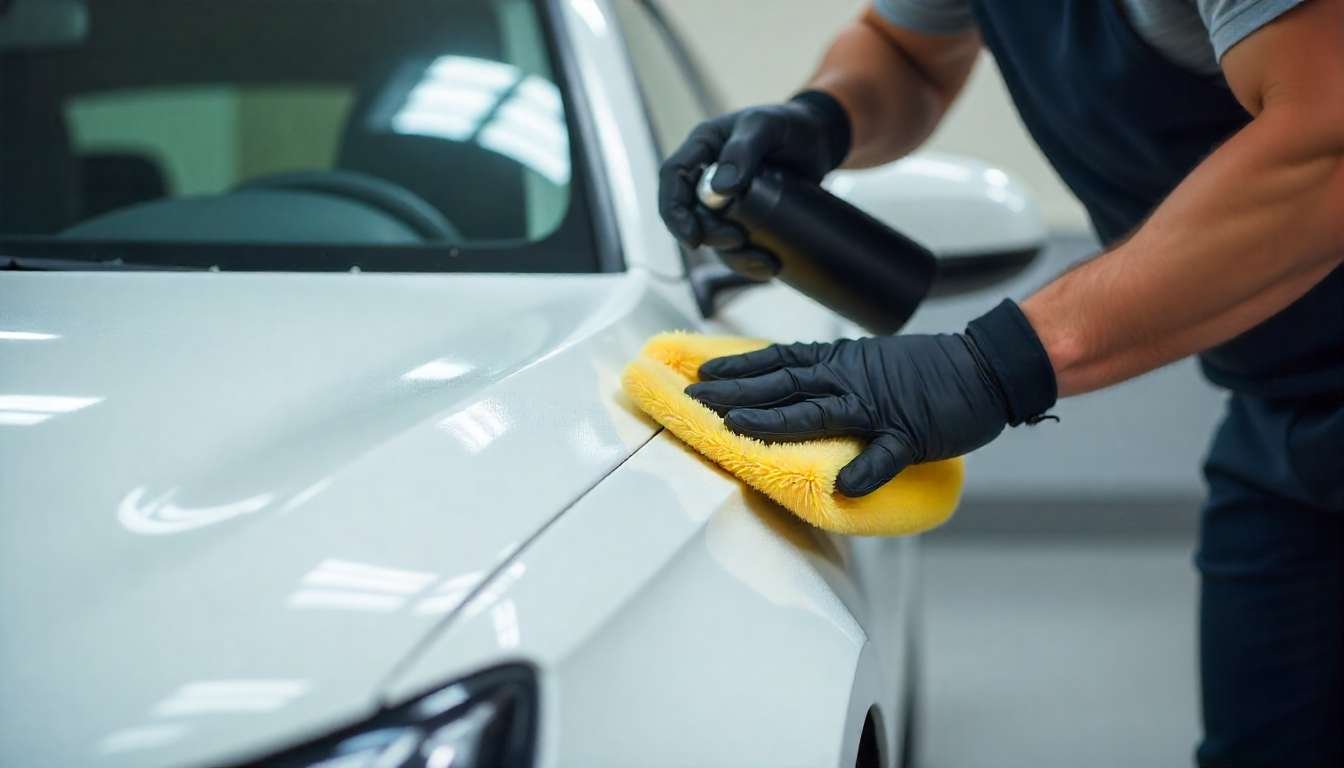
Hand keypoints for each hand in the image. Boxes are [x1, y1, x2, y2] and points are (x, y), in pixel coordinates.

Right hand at [657, 90, 850, 279]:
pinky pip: (737, 247)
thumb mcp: (767, 126)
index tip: (693, 238)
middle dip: (711, 236)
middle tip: (739, 241)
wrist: (820, 139)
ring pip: (714, 238)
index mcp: (703, 148)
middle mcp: (707, 176)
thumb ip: (744, 149)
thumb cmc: (790, 123)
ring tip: (767, 263)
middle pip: (692, 215)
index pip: (672, 178)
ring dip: (734, 257)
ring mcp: (725, 201)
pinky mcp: (746, 218)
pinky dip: (750, 262)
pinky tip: (770, 268)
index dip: (674, 211)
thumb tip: (720, 191)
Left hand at [685, 301, 1057, 495]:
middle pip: (782, 384)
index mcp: (841, 364)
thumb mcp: (870, 364)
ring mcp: (879, 408)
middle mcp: (850, 380)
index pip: (778, 362)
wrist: (986, 367)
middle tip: (694, 398)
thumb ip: (832, 379)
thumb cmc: (928, 371)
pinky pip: (886, 455)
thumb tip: (795, 389)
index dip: (739, 367)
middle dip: (736, 392)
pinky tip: (844, 486)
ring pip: (818, 412)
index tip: (702, 372)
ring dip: (774, 420)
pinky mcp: (911, 434)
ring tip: (735, 427)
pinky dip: (866, 470)